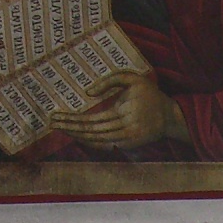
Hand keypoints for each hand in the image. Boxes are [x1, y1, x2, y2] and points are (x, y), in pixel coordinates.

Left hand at [46, 69, 188, 149]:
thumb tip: (88, 93)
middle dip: (69, 128)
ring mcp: (124, 140)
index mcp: (122, 112)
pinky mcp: (126, 145)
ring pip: (94, 140)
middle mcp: (122, 130)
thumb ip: (110, 81)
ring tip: (61, 128)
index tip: (56, 116)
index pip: (90, 119)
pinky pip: (102, 145)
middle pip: (89, 132)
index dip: (72, 119)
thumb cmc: (150, 94)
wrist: (170, 118)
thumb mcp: (133, 78)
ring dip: (76, 135)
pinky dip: (88, 141)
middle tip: (52, 123)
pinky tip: (77, 135)